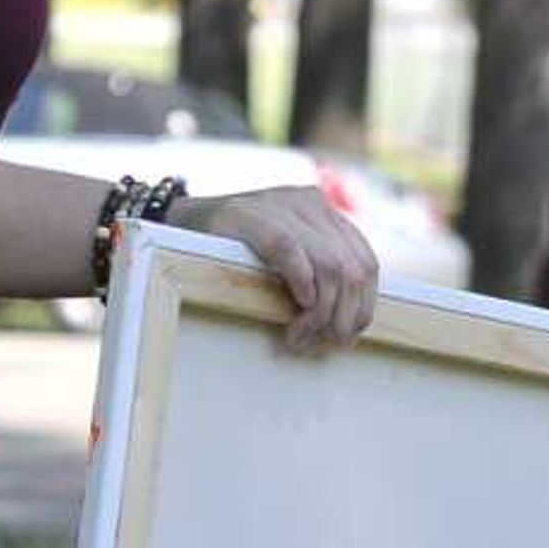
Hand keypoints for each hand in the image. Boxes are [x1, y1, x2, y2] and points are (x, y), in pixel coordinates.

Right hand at [177, 184, 378, 354]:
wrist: (181, 224)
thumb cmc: (237, 252)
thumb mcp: (289, 259)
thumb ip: (320, 275)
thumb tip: (350, 326)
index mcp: (325, 212)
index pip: (367, 264)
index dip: (363, 307)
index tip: (346, 339)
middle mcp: (310, 202)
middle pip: (353, 269)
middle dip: (343, 316)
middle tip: (322, 345)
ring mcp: (281, 203)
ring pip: (330, 264)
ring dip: (321, 312)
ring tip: (299, 337)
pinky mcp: (249, 213)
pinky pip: (287, 248)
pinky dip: (300, 282)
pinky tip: (298, 303)